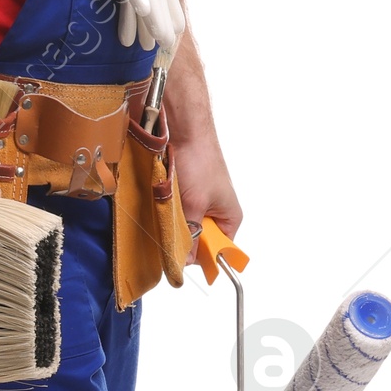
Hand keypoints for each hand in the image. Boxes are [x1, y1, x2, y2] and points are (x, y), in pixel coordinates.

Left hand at [171, 128, 241, 263]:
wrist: (185, 129)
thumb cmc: (199, 161)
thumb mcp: (194, 204)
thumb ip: (189, 234)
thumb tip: (184, 261)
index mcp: (229, 218)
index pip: (217, 251)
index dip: (199, 257)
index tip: (179, 260)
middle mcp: (217, 212)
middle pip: (197, 239)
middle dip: (182, 236)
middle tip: (169, 228)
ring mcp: (200, 202)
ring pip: (183, 224)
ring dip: (172, 220)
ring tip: (165, 208)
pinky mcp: (185, 192)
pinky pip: (175, 210)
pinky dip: (167, 208)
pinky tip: (161, 200)